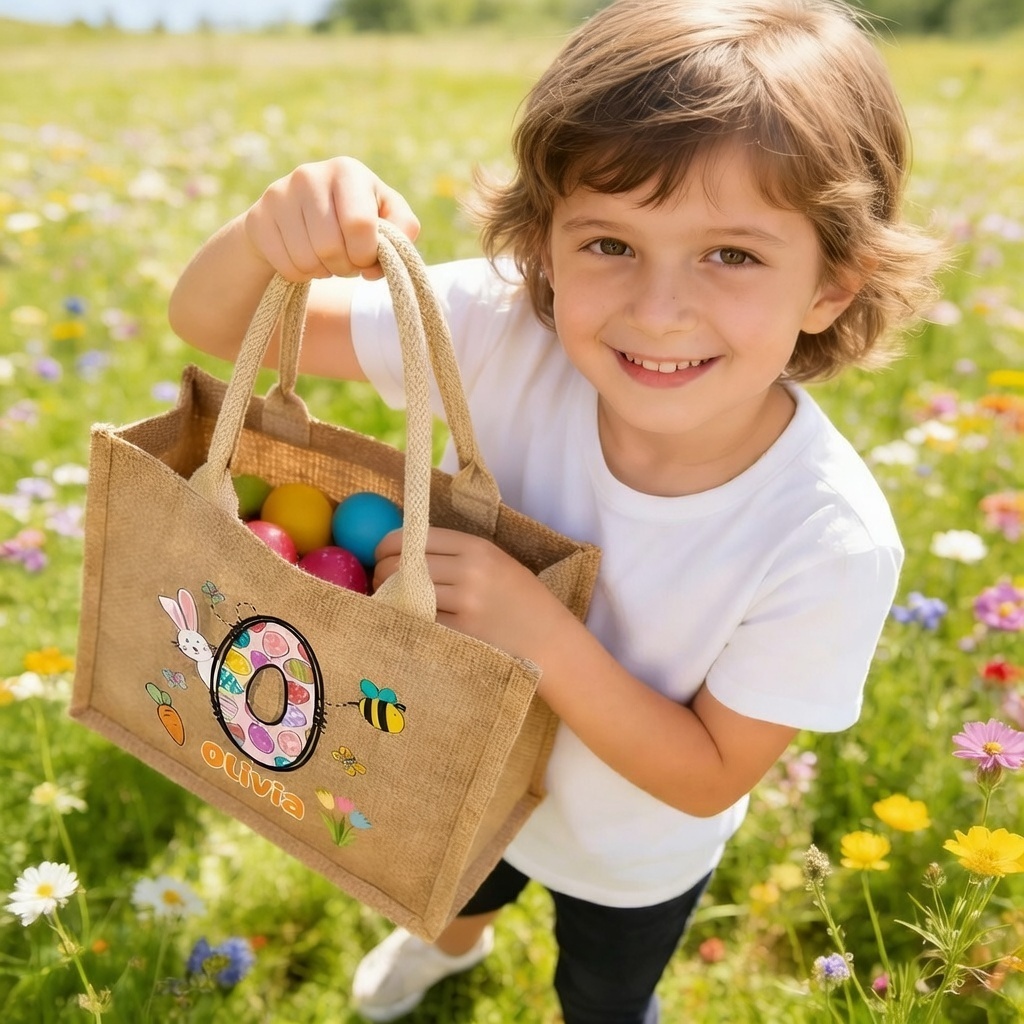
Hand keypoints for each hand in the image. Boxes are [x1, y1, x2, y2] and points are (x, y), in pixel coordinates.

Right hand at [242, 156, 419, 282]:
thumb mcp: (386, 214)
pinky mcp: (259, 217)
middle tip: (347, 261)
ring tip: (327, 259)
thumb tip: (380, 257)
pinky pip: (286, 266)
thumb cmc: (354, 217)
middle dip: (345, 266)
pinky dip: (301, 274)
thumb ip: (403, 229)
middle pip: (330, 247)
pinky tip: (306, 258)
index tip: (367, 257)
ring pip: (307, 260)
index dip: (366, 253)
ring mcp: (279, 194)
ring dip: (324, 271)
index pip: (359, 224)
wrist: (300, 215)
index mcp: (347, 171)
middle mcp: (310, 175)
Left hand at [373, 527, 572, 660]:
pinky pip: (418, 621)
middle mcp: (469, 570)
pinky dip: (407, 620)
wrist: (550, 639)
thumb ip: (455, 554)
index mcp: (476, 547)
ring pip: (406, 593)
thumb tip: (404, 551)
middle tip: (380, 583)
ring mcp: (465, 603)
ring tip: (391, 602)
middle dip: (382, 573)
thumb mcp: (495, 563)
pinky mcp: (461, 632)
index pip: (414, 537)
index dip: (387, 547)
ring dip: (389, 598)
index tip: (380, 556)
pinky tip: (407, 621)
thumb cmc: (521, 600)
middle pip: (402, 564)